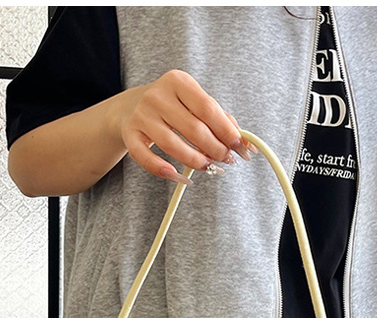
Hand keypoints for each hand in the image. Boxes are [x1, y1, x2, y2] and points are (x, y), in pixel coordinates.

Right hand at [116, 69, 257, 184]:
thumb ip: (220, 119)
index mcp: (178, 81)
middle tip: (226, 160)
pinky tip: (180, 176)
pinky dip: (164, 171)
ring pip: (172, 145)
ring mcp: (141, 115)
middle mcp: (157, 96)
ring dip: (195, 161)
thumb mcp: (194, 102)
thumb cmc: (172, 106)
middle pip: (194, 129)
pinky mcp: (130, 134)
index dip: (228, 132)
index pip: (208, 109)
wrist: (131, 106)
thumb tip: (246, 144)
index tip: (241, 148)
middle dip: (215, 149)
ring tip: (208, 166)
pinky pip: (146, 158)